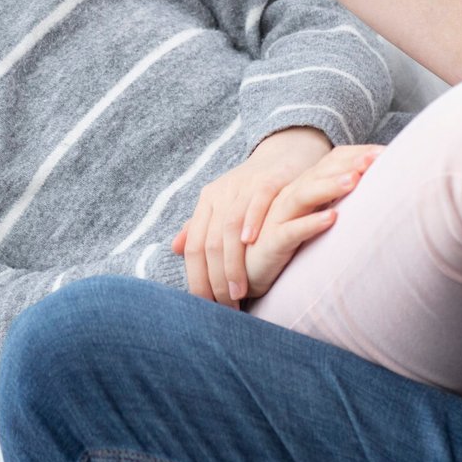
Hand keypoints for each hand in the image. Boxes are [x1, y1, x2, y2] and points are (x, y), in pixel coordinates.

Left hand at [171, 127, 330, 307]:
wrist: (286, 153)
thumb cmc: (255, 189)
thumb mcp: (225, 206)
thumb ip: (201, 227)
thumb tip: (175, 249)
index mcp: (207, 202)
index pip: (195, 246)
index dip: (197, 278)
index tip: (206, 306)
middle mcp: (221, 194)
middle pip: (209, 242)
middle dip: (215, 279)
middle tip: (225, 308)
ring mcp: (243, 187)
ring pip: (229, 228)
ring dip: (232, 264)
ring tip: (239, 291)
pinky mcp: (268, 181)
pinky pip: (257, 203)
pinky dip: (252, 223)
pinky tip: (252, 245)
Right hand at [243, 144, 383, 300]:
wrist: (253, 270)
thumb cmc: (291, 242)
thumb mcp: (316, 217)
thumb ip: (339, 202)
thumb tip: (380, 194)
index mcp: (304, 188)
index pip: (330, 163)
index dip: (356, 156)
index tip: (385, 152)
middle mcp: (291, 197)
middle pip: (320, 173)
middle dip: (348, 164)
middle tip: (376, 158)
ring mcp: (280, 218)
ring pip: (304, 196)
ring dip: (329, 187)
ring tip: (354, 180)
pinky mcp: (273, 242)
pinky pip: (291, 231)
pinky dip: (311, 224)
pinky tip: (331, 218)